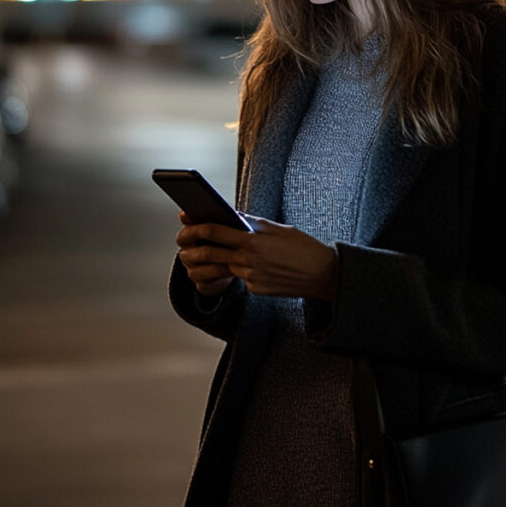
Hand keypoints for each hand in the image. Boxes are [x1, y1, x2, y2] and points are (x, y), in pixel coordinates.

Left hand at [176, 214, 338, 301]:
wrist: (324, 275)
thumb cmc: (303, 247)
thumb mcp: (279, 229)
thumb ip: (253, 224)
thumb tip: (233, 217)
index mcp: (253, 241)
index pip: (215, 232)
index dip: (195, 228)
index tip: (184, 224)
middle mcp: (249, 261)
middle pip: (209, 255)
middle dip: (190, 250)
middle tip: (181, 247)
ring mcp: (251, 278)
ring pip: (217, 272)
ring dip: (199, 268)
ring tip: (191, 263)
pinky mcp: (256, 289)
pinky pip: (238, 278)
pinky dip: (232, 272)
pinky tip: (231, 267)